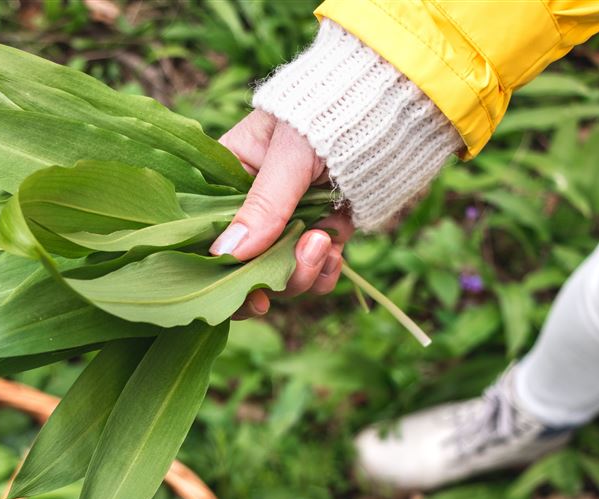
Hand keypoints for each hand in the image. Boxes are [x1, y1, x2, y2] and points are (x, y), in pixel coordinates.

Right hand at [214, 110, 353, 319]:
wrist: (390, 108)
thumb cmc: (327, 113)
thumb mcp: (289, 156)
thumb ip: (261, 205)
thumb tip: (224, 254)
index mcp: (228, 179)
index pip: (208, 232)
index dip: (218, 270)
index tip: (240, 290)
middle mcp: (252, 206)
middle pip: (243, 265)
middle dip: (267, 278)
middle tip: (283, 283)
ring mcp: (288, 223)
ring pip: (281, 274)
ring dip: (302, 273)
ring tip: (321, 245)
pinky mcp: (321, 232)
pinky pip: (315, 270)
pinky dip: (325, 271)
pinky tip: (335, 254)